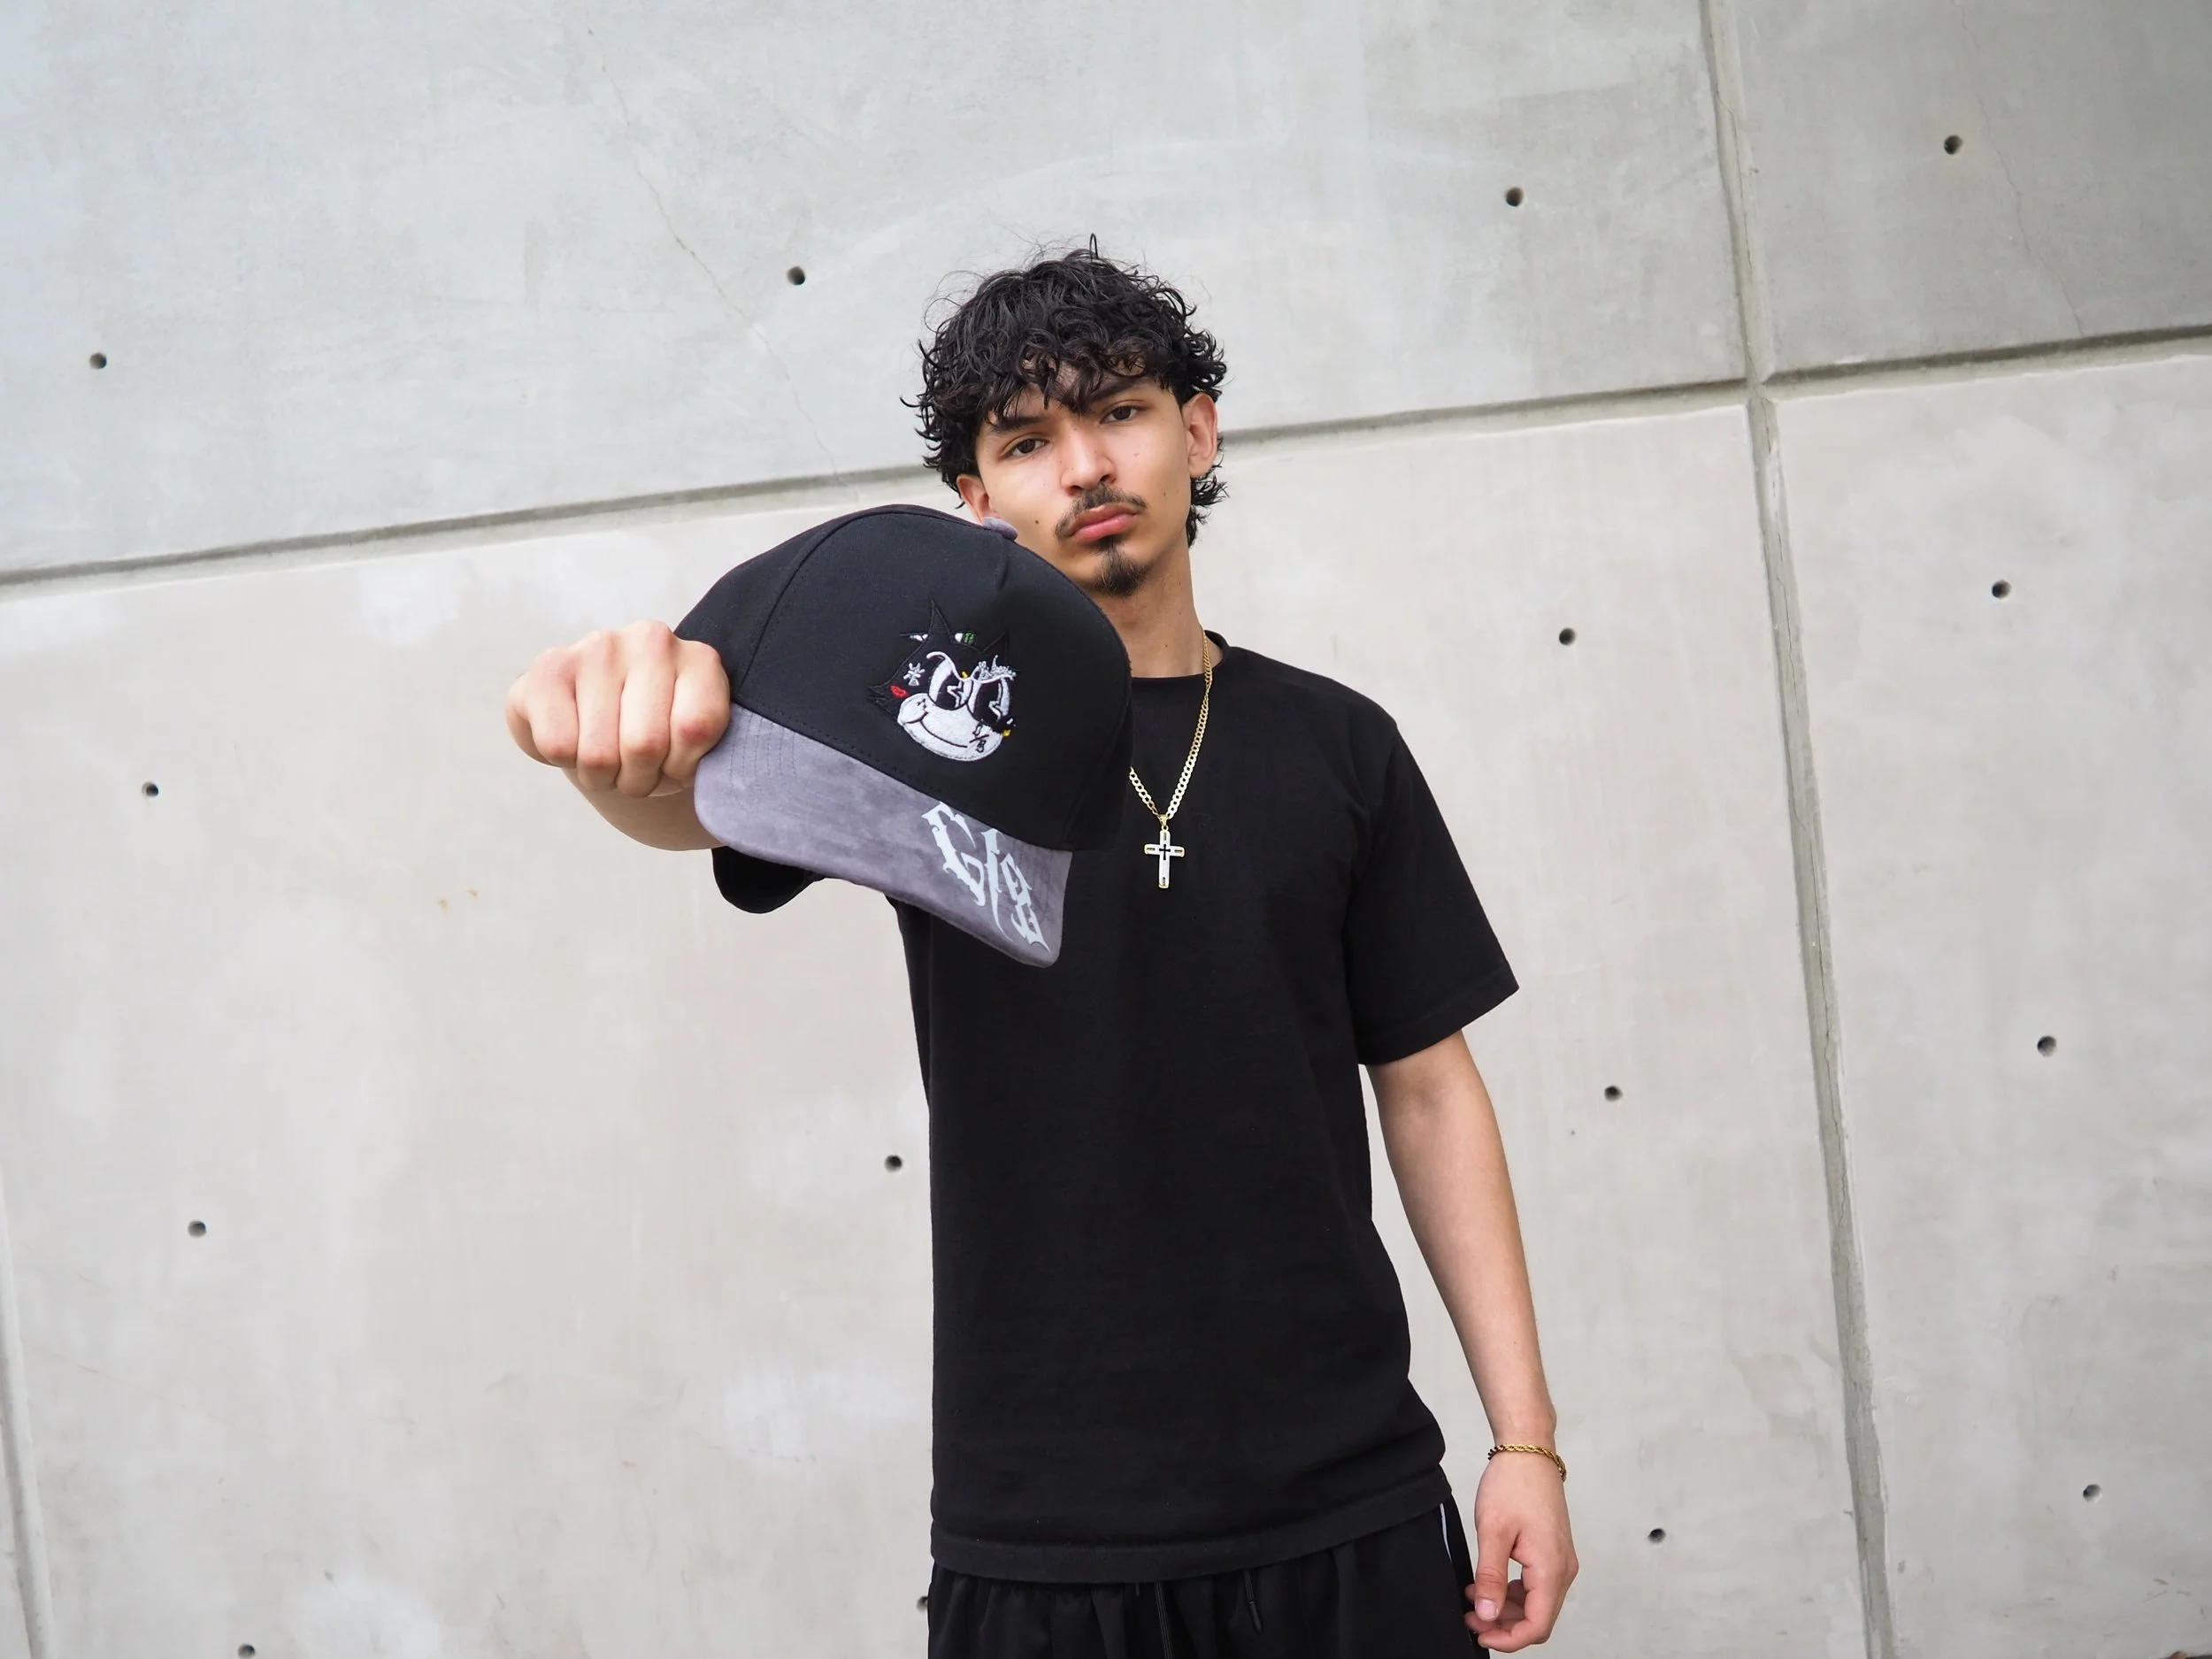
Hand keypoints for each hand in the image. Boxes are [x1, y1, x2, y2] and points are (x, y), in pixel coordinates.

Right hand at [505, 621, 728, 797]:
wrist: (602, 722)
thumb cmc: (655, 736)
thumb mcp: (693, 748)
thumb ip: (700, 750)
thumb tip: (681, 764)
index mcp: (699, 661)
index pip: (696, 729)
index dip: (682, 767)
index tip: (675, 762)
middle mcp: (650, 642)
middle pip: (645, 745)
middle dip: (638, 778)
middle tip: (634, 769)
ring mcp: (597, 648)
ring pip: (599, 753)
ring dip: (601, 776)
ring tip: (606, 759)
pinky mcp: (549, 666)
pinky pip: (558, 744)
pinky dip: (564, 760)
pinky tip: (574, 740)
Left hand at [1464, 1452, 1576, 1649]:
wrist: (1529, 1450)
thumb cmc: (1513, 1485)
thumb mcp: (1493, 1532)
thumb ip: (1490, 1577)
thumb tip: (1487, 1614)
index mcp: (1551, 1569)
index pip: (1537, 1625)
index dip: (1509, 1638)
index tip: (1481, 1634)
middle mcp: (1563, 1570)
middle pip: (1538, 1617)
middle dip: (1504, 1625)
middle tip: (1471, 1619)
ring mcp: (1560, 1560)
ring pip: (1536, 1603)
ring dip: (1506, 1608)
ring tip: (1473, 1600)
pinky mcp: (1552, 1551)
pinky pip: (1535, 1585)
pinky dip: (1512, 1591)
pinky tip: (1486, 1583)